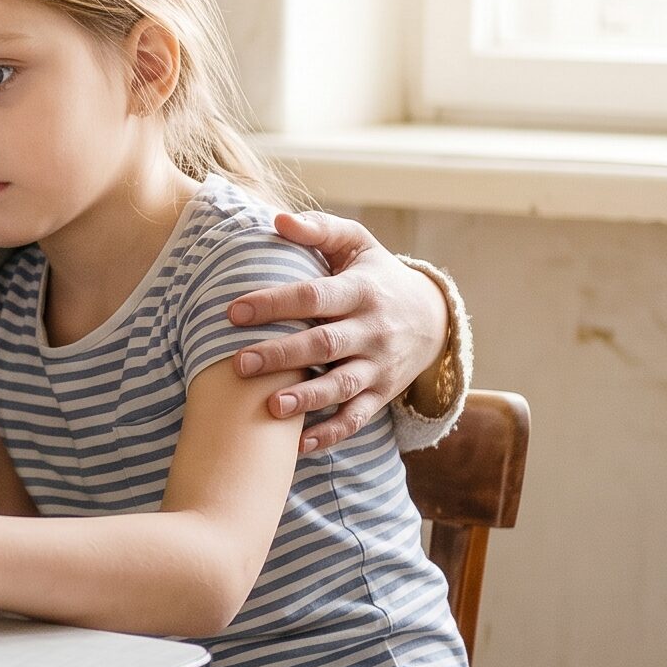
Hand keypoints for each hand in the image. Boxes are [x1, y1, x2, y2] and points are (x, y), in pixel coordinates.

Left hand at [225, 211, 450, 451]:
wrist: (434, 318)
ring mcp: (378, 366)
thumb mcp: (357, 245)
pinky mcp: (381, 394)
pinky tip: (297, 446)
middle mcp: (372, 330)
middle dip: (281, 356)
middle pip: (324, 345)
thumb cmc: (376, 276)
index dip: (274, 304)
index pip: (314, 297)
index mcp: (360, 291)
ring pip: (342, 387)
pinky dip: (329, 435)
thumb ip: (319, 230)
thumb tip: (278, 220)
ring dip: (307, 399)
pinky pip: (356, 419)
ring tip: (270, 407)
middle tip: (238, 364)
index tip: (233, 311)